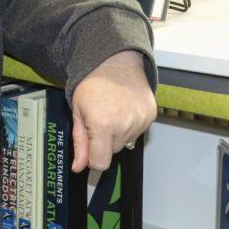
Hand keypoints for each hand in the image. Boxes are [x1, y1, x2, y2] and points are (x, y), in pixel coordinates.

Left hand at [69, 50, 156, 172]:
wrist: (115, 61)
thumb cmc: (92, 83)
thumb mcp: (78, 112)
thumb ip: (79, 142)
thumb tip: (78, 167)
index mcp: (102, 126)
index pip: (101, 163)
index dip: (93, 158)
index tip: (90, 148)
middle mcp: (124, 126)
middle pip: (113, 152)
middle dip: (104, 141)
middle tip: (99, 119)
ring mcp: (140, 121)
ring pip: (126, 142)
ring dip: (118, 133)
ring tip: (112, 111)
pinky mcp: (150, 116)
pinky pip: (138, 131)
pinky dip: (130, 125)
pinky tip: (124, 108)